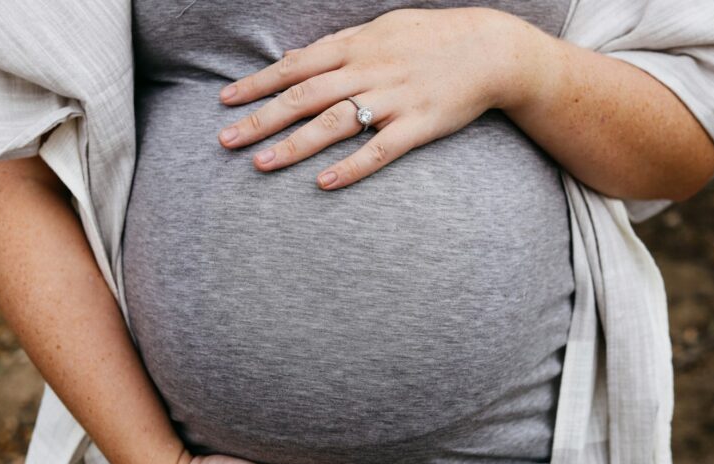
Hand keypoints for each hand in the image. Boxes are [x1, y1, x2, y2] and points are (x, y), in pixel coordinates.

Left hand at [216, 7, 545, 190]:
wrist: (489, 49)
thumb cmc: (430, 38)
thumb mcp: (379, 30)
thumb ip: (334, 46)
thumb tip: (293, 59)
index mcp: (355, 45)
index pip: (295, 66)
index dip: (258, 84)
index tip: (225, 101)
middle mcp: (368, 70)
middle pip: (304, 96)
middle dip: (261, 118)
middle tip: (225, 141)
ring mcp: (393, 98)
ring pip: (335, 123)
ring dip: (295, 144)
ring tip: (261, 164)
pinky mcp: (419, 125)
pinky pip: (381, 150)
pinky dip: (352, 166)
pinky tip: (324, 183)